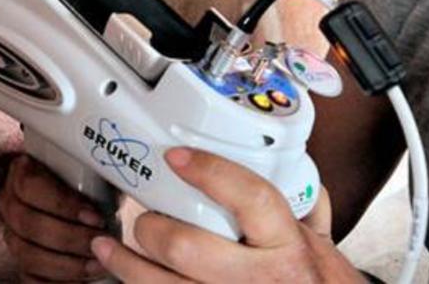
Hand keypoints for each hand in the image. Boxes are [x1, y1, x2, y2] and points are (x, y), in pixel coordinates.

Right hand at [0, 154, 110, 281]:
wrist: (77, 201)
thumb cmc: (86, 183)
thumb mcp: (90, 169)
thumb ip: (95, 172)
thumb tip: (118, 178)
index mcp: (21, 172)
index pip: (30, 186)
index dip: (63, 204)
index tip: (96, 217)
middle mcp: (9, 203)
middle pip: (29, 224)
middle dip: (70, 238)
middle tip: (101, 243)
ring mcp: (11, 234)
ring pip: (27, 255)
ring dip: (66, 264)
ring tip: (97, 265)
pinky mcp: (19, 261)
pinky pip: (29, 278)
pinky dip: (56, 282)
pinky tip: (82, 279)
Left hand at [89, 148, 363, 282]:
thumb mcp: (322, 247)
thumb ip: (303, 207)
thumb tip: (290, 166)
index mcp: (289, 247)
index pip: (250, 198)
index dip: (210, 172)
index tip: (177, 156)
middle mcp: (261, 281)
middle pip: (188, 247)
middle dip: (152, 229)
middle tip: (142, 217)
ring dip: (127, 264)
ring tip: (106, 247)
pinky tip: (124, 276)